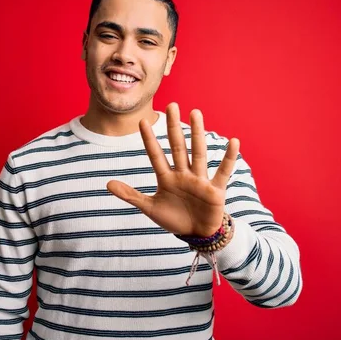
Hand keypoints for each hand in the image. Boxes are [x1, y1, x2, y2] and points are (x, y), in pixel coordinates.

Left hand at [107, 103, 239, 237]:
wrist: (197, 234)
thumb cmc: (175, 218)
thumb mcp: (150, 208)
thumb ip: (130, 195)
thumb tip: (107, 183)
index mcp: (167, 178)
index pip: (156, 156)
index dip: (149, 140)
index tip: (143, 121)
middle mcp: (183, 174)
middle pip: (178, 147)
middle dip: (174, 127)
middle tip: (171, 105)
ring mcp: (200, 180)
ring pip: (198, 153)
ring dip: (197, 134)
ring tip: (196, 113)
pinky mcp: (215, 190)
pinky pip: (223, 172)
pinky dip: (228, 158)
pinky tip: (233, 141)